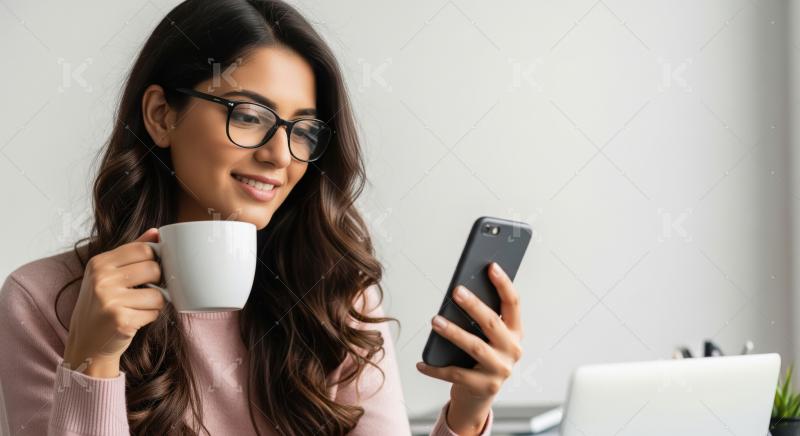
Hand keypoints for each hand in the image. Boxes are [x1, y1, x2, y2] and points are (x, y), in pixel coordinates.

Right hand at [62, 228, 166, 377]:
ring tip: (138, 307)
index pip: (144, 249)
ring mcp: (110, 301)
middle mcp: (102, 280)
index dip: (155, 259)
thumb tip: (156, 232)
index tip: (152, 270)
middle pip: (155, 268)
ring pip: (158, 294)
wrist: (87, 343)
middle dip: (158, 281)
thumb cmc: (102, 305)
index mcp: (99, 263)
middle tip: (146, 291)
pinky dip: (150, 317)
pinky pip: (155, 312)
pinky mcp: (122, 321)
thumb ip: (131, 251)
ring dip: (155, 303)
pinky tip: (135, 319)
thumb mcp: (108, 274)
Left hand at [416, 262, 522, 434]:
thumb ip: (479, 318)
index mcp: (515, 332)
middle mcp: (513, 350)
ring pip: (475, 346)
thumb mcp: (485, 337)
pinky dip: (436, 369)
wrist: (478, 398)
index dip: (504, 284)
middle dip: (474, 305)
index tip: (491, 266)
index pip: (513, 303)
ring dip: (453, 332)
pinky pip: (456, 374)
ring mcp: (501, 370)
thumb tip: (459, 291)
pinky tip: (421, 363)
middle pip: (492, 323)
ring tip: (435, 321)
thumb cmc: (478, 358)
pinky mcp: (484, 387)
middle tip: (456, 291)